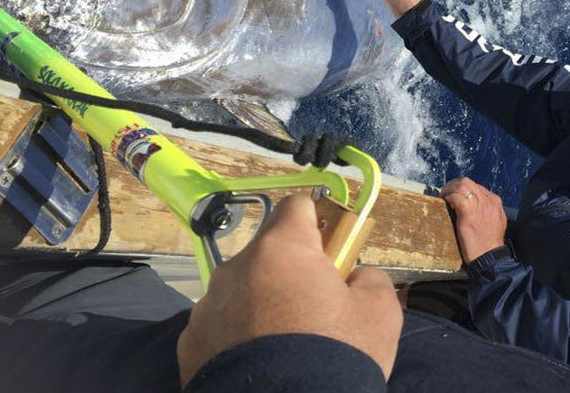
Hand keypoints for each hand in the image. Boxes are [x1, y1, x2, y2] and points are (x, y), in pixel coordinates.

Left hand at [176, 194, 402, 386]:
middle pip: (270, 253)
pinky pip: (222, 325)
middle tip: (316, 310)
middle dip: (292, 273)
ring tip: (285, 345)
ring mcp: (208, 304)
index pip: (297, 206)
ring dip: (262, 304)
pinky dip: (238, 337)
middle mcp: (237, 267)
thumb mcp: (379, 313)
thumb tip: (354, 276)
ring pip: (243, 290)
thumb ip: (369, 278)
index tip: (333, 250)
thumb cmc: (335, 357)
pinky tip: (260, 364)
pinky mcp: (190, 341)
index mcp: (281, 250)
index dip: (320, 223)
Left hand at [441, 177, 506, 263]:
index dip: (462, 189)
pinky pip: (456, 196)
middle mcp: (488, 200)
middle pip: (467, 182)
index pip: (475, 186)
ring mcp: (479, 205)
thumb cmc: (489, 243)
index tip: (454, 195)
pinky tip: (445, 202)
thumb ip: (486, 210)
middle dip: (453, 185)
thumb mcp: (495, 222)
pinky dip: (448, 197)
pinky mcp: (469, 213)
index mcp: (495, 201)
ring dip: (449, 189)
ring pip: (461, 185)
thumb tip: (472, 204)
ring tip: (443, 196)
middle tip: (445, 193)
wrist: (490, 257)